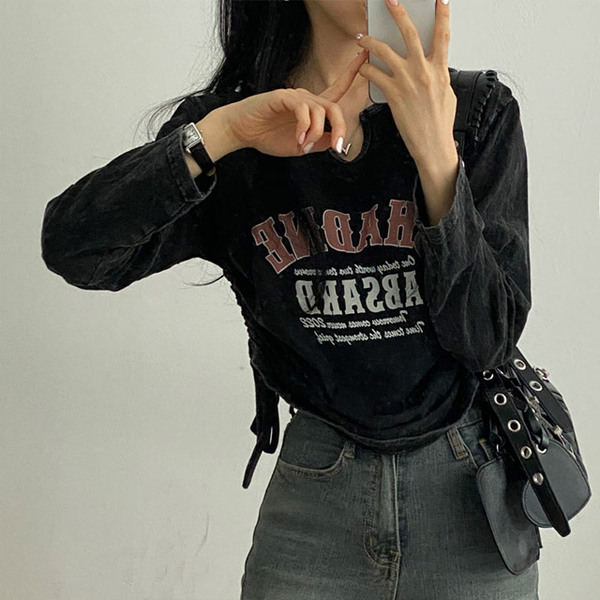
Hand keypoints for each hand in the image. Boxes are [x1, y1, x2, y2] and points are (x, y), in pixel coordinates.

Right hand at [223, 50, 368, 157]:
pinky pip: (303, 110)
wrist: (242, 132)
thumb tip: (336, 142)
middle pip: (334, 107)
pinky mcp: (282, 98)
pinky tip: (298, 138)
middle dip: (340, 127)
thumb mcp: (301, 146)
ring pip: (320, 110)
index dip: (351, 75)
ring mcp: (294, 97)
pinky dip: (304, 127)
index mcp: (312, 109)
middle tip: (336, 147)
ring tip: (303, 145)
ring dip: (316, 132)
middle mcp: (306, 99)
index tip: (364, 60)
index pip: (336, 91)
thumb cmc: (267, 136)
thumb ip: (319, 143)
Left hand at [355, 0, 457, 168]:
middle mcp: (423, 71)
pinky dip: (366, 69)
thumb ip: (438, 76)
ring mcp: (407, 81)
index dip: (442, 14)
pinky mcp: (393, 94)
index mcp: (440, 69)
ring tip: (362, 37)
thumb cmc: (439, 123)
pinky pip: (374, 75)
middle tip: (389, 1)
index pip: (443, 35)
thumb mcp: (447, 94)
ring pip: (385, 51)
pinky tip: (362, 68)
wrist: (432, 145)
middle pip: (409, 33)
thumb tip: (433, 68)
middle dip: (398, 13)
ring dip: (370, 41)